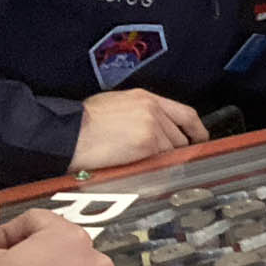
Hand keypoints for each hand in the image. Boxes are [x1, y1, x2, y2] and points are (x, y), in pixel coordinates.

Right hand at [72, 90, 207, 171]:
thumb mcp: (115, 105)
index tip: (199, 139)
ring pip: (172, 152)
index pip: (185, 113)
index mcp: (145, 98)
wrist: (67, 133)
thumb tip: (154, 128)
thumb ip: (140, 113)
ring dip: (161, 161)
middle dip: (174, 151)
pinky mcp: (148, 144)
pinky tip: (139, 167)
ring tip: (140, 164)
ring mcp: (152, 127)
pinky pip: (162, 161)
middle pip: (180, 136)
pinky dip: (154, 167)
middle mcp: (153, 110)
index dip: (196, 130)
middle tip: (161, 160)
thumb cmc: (80, 123)